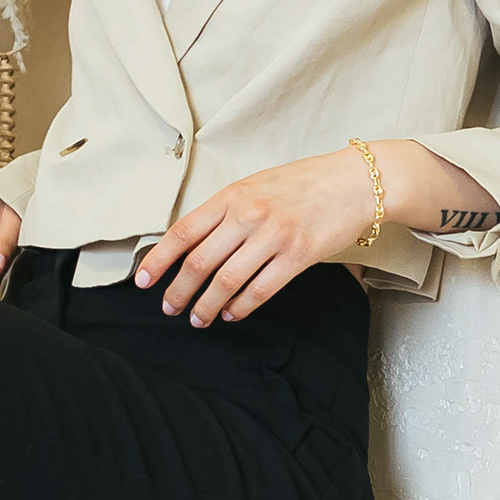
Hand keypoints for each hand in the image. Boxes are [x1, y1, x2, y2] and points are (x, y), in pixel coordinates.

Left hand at [132, 147, 380, 326]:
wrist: (355, 181)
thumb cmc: (305, 182)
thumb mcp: (256, 185)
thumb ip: (225, 210)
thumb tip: (192, 243)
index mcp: (233, 195)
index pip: (183, 231)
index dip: (158, 260)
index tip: (143, 281)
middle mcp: (249, 214)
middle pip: (200, 261)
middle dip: (179, 290)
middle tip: (170, 307)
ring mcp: (274, 236)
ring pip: (227, 281)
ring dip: (207, 305)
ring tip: (198, 318)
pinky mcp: (298, 255)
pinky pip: (260, 289)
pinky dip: (241, 306)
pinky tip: (232, 313)